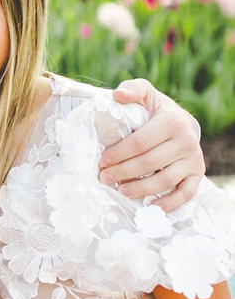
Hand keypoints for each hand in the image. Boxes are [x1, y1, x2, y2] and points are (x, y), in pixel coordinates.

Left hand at [100, 79, 204, 210]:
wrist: (178, 121)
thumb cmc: (154, 110)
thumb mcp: (144, 94)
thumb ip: (132, 90)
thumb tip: (117, 95)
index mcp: (171, 121)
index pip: (140, 142)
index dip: (118, 154)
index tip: (101, 161)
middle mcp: (186, 140)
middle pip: (150, 163)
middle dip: (123, 172)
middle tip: (104, 178)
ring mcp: (193, 159)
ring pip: (166, 180)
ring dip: (141, 189)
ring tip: (121, 191)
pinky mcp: (197, 173)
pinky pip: (187, 192)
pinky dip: (172, 203)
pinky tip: (154, 208)